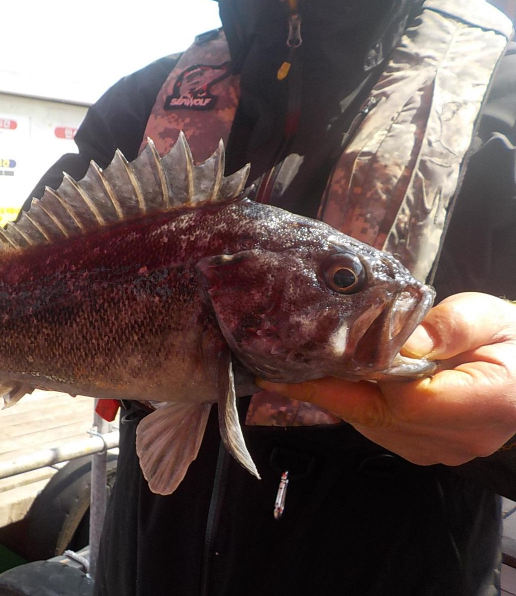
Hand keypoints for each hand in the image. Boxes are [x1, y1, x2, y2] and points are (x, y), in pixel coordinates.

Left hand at [257, 292, 515, 465]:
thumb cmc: (515, 340)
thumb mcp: (490, 317)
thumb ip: (449, 326)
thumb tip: (406, 341)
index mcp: (480, 404)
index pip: (399, 397)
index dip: (349, 377)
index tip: (306, 359)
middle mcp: (456, 438)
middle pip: (373, 415)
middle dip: (323, 388)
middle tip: (276, 367)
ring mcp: (440, 450)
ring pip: (370, 424)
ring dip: (335, 396)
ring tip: (296, 368)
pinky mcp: (426, 450)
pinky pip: (378, 429)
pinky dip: (354, 404)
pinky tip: (335, 380)